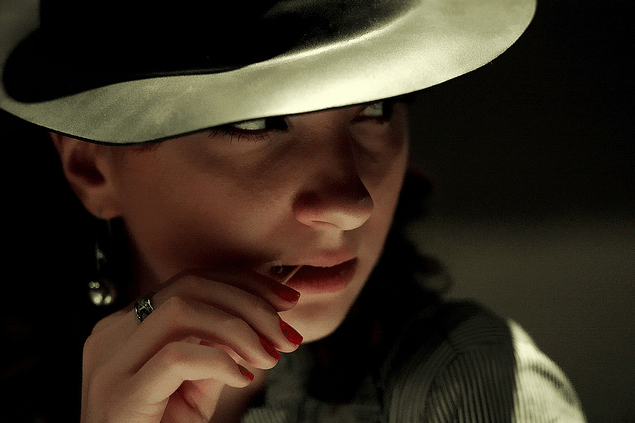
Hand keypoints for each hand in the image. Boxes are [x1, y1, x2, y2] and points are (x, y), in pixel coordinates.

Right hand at [80, 269, 301, 422]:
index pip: (190, 281)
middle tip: (285, 333)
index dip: (244, 283)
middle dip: (249, 302)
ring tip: (268, 356)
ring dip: (238, 328)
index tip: (286, 300)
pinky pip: (177, 357)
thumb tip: (264, 317)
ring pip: (180, 310)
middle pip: (188, 286)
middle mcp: (112, 335)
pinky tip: (241, 379)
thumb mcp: (197, 384)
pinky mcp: (119, 394)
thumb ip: (220, 347)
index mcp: (128, 326)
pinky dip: (219, 361)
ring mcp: (110, 363)